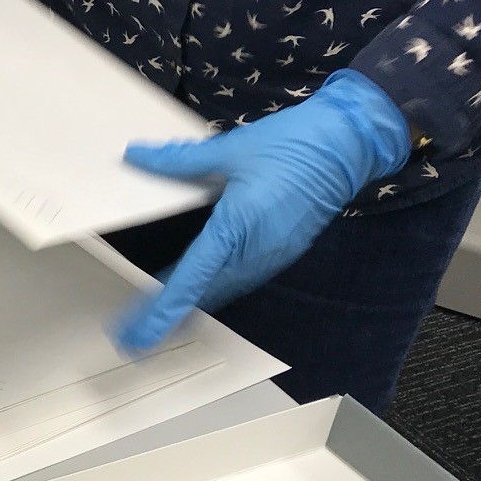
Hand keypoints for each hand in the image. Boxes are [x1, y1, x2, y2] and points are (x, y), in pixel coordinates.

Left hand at [113, 71, 412, 352]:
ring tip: (154, 320)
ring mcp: (270, 255)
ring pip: (221, 290)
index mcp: (236, 228)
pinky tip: (196, 290)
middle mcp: (254, 251)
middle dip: (164, 317)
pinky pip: (239, 279)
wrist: (349, 145)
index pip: (189, 281)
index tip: (137, 336)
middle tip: (132, 335)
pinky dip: (212, 289)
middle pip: (201, 294)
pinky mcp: (280, 252)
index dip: (159, 312)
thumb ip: (179, 160)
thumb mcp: (230, 149)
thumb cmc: (296, 145)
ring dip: (189, 306)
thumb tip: (140, 156)